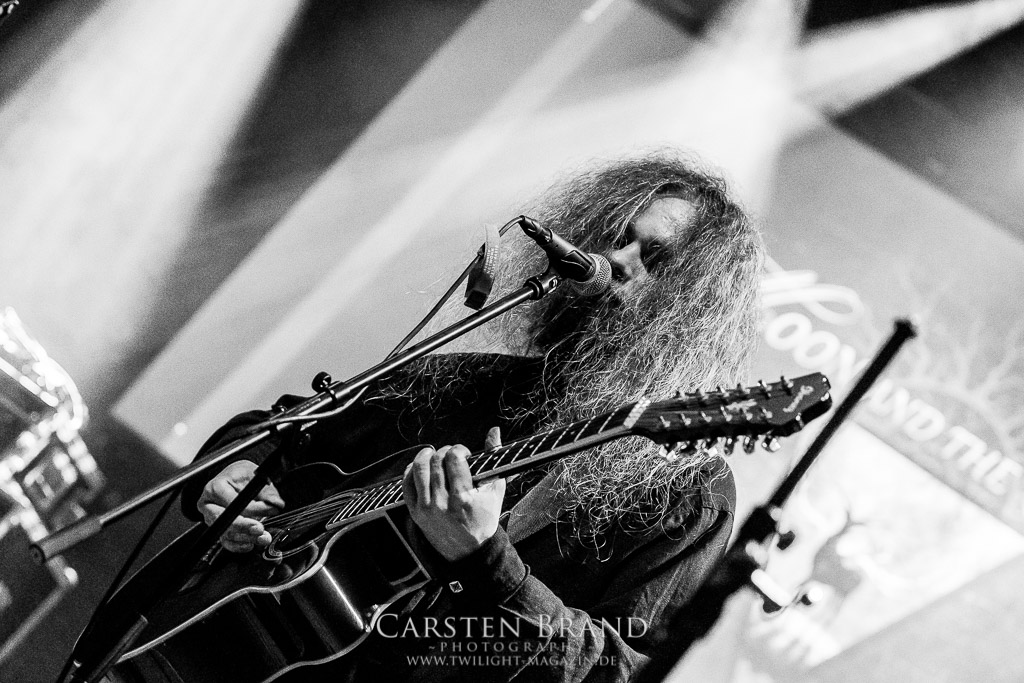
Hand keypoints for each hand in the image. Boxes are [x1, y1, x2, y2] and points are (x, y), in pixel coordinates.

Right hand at [197, 460, 284, 552]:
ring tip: (262, 537)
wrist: (233, 479)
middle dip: (245, 527)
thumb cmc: (240, 476)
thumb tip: (276, 503)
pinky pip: (226, 542)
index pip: (234, 503)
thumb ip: (267, 491)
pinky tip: (250, 544)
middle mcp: (209, 505)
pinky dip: (239, 545)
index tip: (269, 510)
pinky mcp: (217, 529)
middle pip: (224, 521)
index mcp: (216, 488)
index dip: (253, 509)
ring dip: (246, 538)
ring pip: (226, 533)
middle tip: (261, 529)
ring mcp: (211, 518)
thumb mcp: (255, 476)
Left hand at [402, 437, 504, 561]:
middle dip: (444, 451)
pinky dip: (411, 470)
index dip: (459, 449)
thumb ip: (495, 459)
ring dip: (425, 455)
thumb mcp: (495, 491)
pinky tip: (420, 467)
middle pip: (436, 461)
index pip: (454, 458)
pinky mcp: (415, 512)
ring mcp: (426, 508)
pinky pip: (406, 483)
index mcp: (464, 498)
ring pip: (419, 469)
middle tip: (451, 455)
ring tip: (433, 454)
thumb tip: (494, 431)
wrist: (469, 551)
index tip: (464, 454)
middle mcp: (443, 503)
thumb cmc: (484, 519)